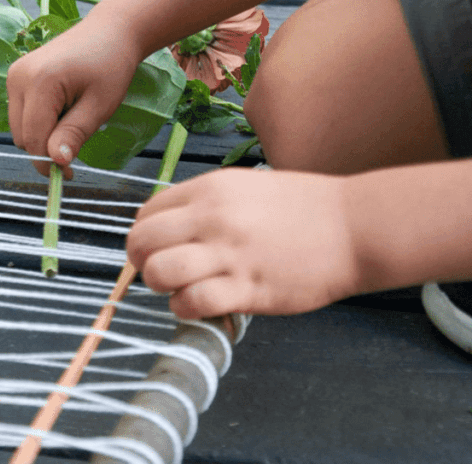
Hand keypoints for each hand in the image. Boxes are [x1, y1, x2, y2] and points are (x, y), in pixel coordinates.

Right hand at [7, 18, 138, 177]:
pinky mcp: (15, 76)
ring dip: (43, 135)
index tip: (70, 174)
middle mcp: (18, 77)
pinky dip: (39, 121)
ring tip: (73, 117)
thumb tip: (56, 162)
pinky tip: (62, 109)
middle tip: (78, 140)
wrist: (109, 31)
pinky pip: (20, 114)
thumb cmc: (111, 65)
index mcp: (39, 82)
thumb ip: (74, 133)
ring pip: (19, 128)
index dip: (49, 162)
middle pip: (22, 136)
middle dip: (46, 147)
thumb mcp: (99, 105)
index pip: (34, 139)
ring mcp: (14, 75)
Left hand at [127, 168, 361, 317]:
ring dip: (161, 286)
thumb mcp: (243, 187)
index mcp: (208, 188)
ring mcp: (229, 253)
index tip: (157, 247)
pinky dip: (186, 309)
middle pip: (142, 241)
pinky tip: (201, 304)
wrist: (354, 226)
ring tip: (180, 288)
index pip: (146, 213)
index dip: (144, 235)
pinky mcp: (249, 288)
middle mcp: (212, 218)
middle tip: (160, 271)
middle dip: (141, 261)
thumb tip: (165, 230)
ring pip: (159, 272)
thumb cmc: (301, 208)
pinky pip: (193, 302)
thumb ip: (203, 204)